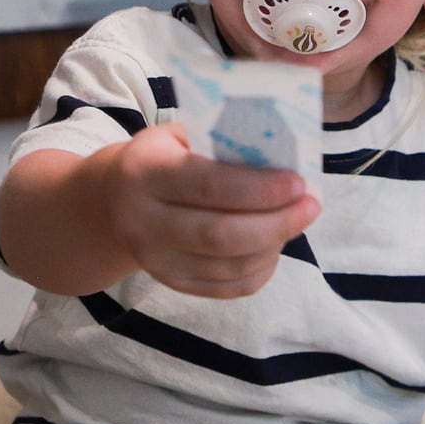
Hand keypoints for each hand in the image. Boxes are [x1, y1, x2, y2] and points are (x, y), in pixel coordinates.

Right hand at [98, 126, 318, 298]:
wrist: (113, 201)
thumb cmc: (162, 158)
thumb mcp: (179, 136)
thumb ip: (221, 141)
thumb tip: (285, 151)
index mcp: (144, 173)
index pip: (207, 185)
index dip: (259, 188)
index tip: (298, 183)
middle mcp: (142, 222)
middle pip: (220, 235)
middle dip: (276, 223)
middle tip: (311, 206)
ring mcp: (155, 260)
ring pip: (229, 266)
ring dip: (274, 244)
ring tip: (296, 220)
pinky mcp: (172, 284)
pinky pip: (229, 287)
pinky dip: (262, 268)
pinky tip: (275, 245)